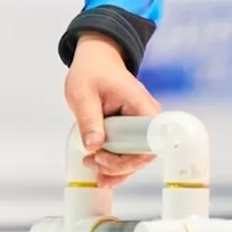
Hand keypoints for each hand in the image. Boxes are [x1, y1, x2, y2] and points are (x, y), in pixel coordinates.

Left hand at [64, 32, 161, 187]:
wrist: (96, 59)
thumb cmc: (92, 70)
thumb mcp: (83, 93)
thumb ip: (88, 119)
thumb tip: (94, 145)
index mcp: (140, 106)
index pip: (148, 142)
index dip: (130, 157)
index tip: (106, 158)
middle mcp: (147, 118)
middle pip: (143, 154)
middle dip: (118, 165)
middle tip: (93, 162)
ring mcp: (140, 125)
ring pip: (136, 157)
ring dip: (115, 168)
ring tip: (92, 168)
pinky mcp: (132, 130)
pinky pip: (129, 152)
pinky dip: (115, 164)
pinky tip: (101, 172)